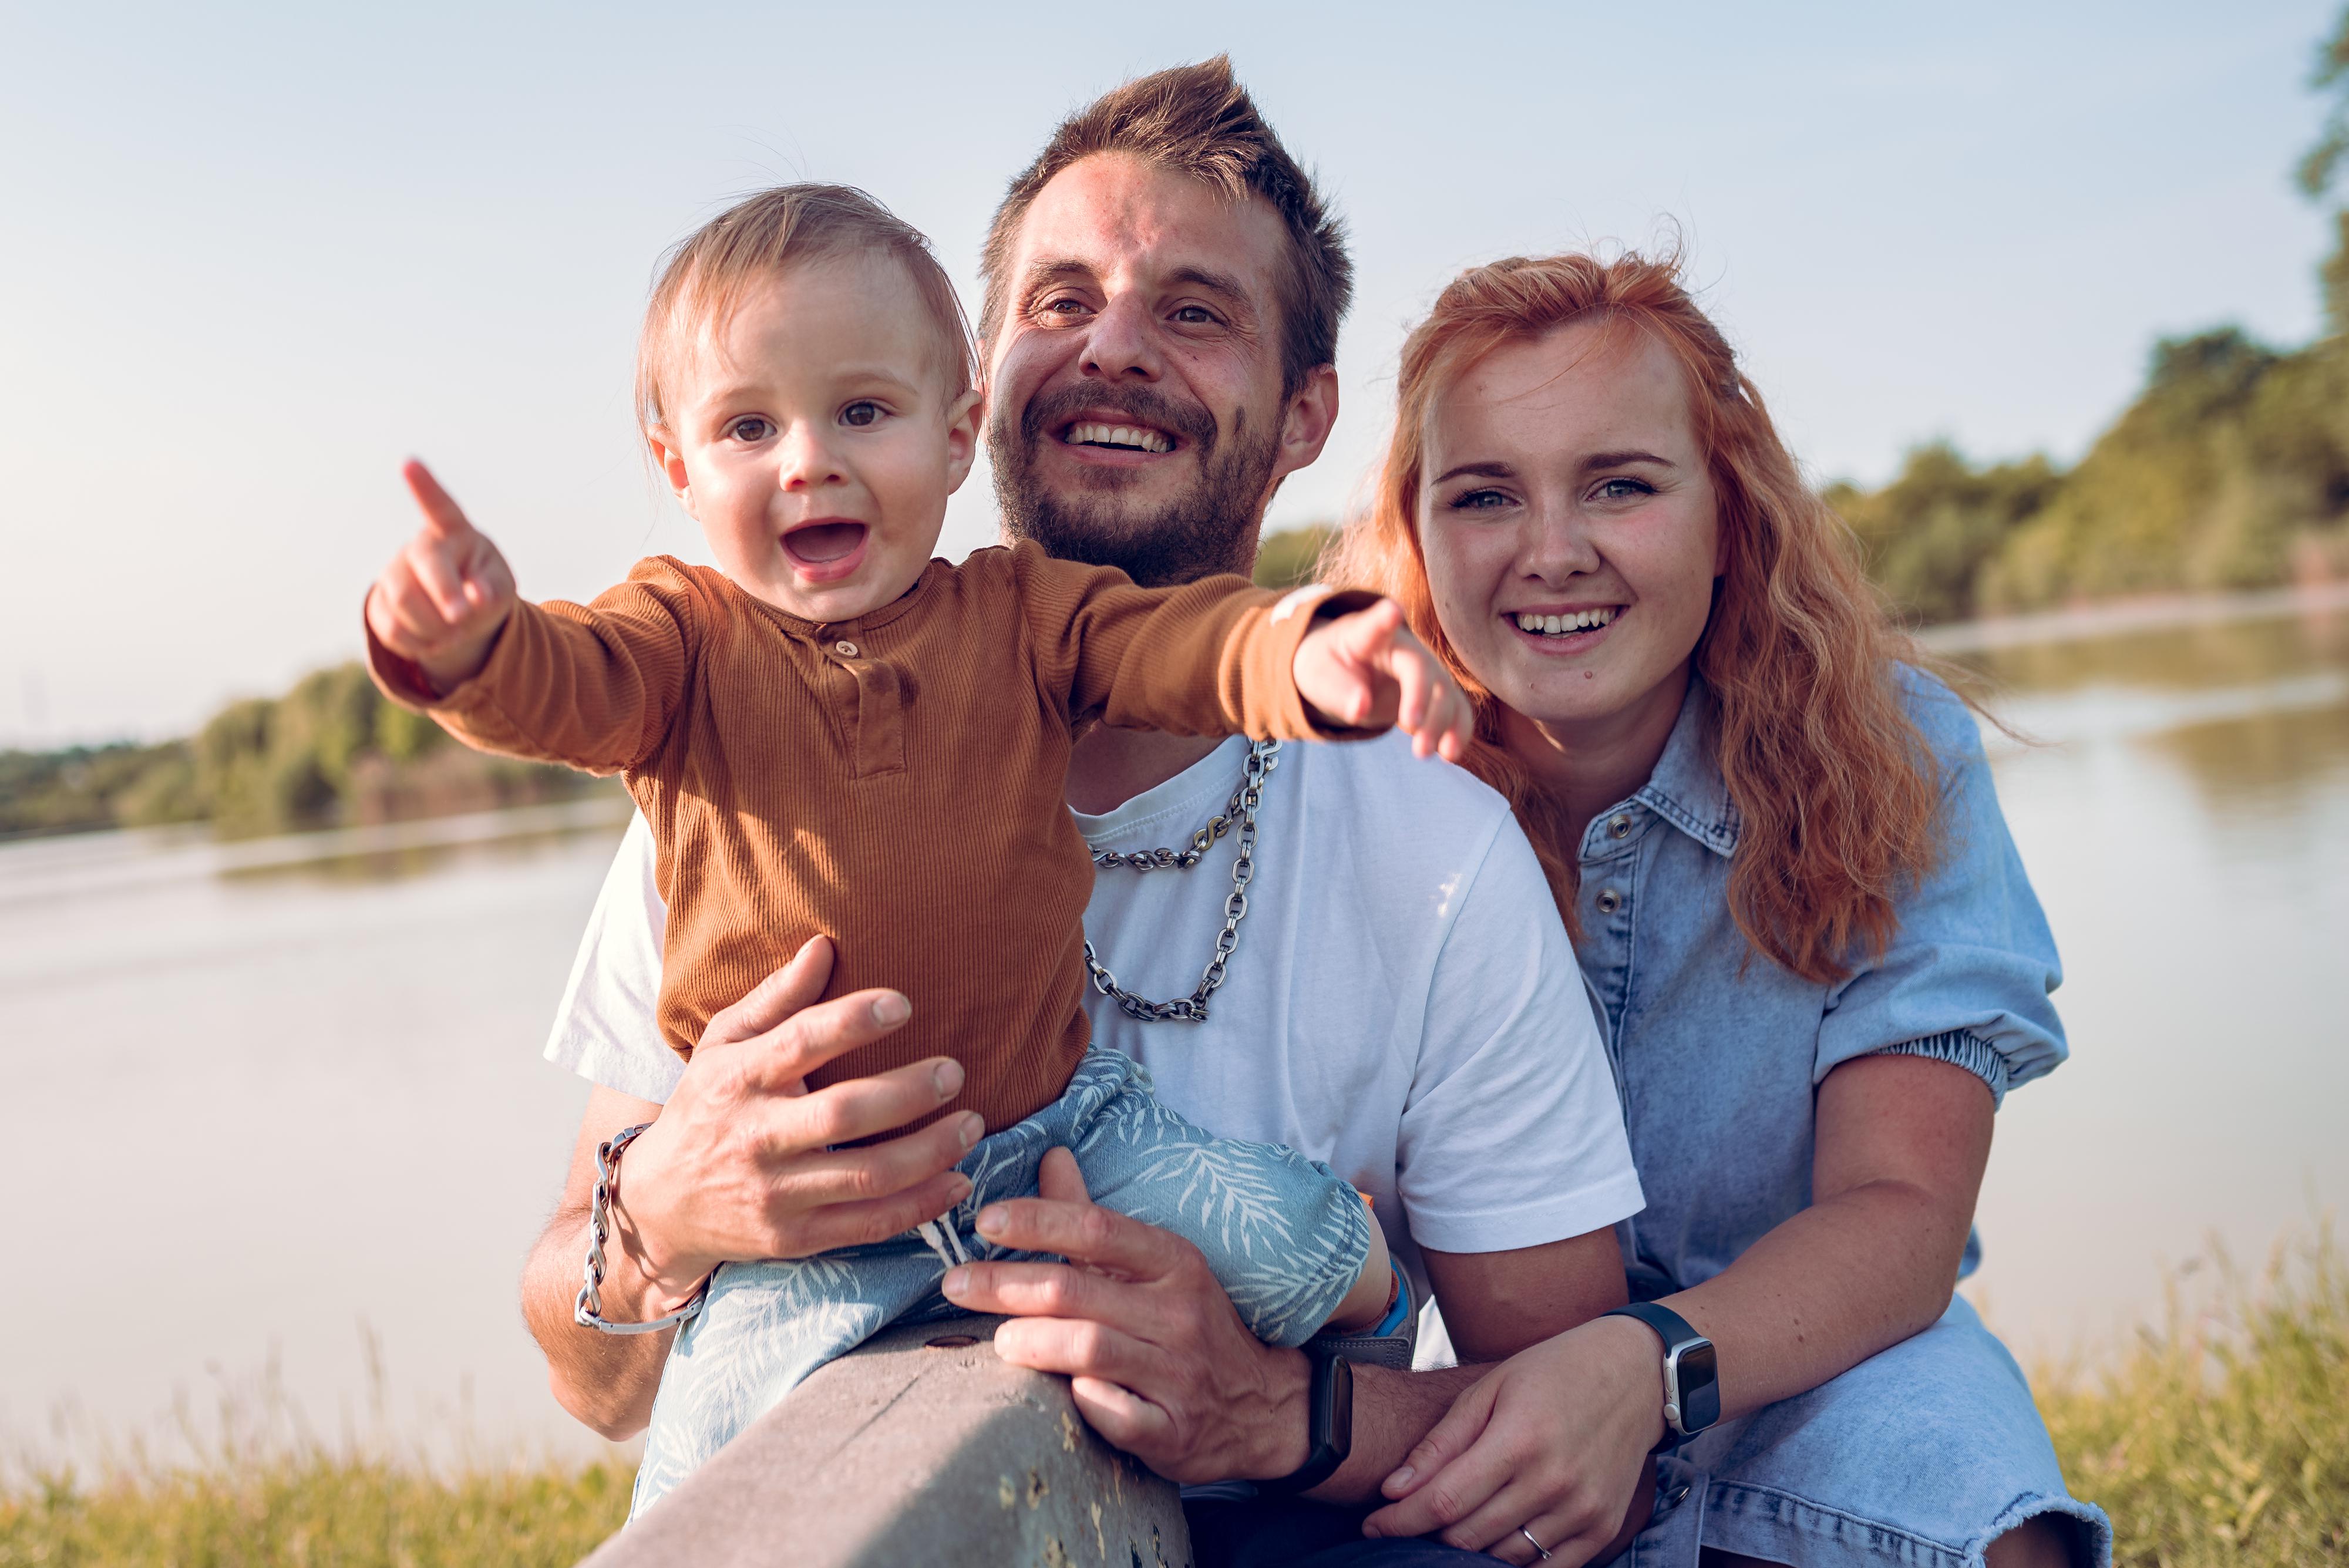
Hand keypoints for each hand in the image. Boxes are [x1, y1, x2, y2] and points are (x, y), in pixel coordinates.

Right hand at [365, 459, 518, 692]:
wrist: (460, 613)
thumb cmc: (485, 588)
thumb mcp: (499, 589)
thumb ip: (492, 591)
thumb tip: (474, 599)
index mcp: (454, 532)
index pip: (440, 506)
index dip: (424, 487)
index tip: (409, 463)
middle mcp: (420, 547)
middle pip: (421, 564)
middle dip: (443, 594)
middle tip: (462, 619)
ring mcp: (395, 572)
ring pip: (402, 599)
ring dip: (433, 626)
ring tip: (456, 634)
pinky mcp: (380, 602)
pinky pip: (390, 627)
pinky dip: (417, 644)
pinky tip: (435, 642)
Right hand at [600, 935, 983, 1313]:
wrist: (659, 1204)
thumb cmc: (706, 1106)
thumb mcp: (722, 1044)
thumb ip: (775, 998)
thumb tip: (824, 946)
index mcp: (738, 1078)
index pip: (799, 1043)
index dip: (853, 1020)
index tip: (903, 1004)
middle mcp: (755, 1137)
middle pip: (843, 1114)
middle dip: (908, 1093)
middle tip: (954, 1072)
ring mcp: (775, 1194)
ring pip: (866, 1176)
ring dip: (930, 1151)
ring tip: (972, 1125)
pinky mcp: (794, 1238)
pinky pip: (868, 1225)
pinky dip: (920, 1206)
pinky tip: (958, 1181)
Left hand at [939, 1148, 1313, 1485]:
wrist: (1261, 1406)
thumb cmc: (1188, 1323)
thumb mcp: (1155, 1265)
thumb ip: (1092, 1217)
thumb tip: (1051, 1155)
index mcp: (1174, 1262)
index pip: (1097, 1229)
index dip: (1037, 1220)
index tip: (984, 1221)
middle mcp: (1179, 1313)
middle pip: (1077, 1290)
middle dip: (1005, 1284)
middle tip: (954, 1285)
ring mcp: (1179, 1374)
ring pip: (1090, 1350)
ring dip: (1033, 1342)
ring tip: (998, 1340)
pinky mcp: (1173, 1431)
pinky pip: (1119, 1415)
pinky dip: (1085, 1402)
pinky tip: (1061, 1393)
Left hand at [1294, 599, 1474, 761]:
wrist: (1344, 667)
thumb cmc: (1328, 666)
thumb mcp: (1318, 676)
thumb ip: (1338, 690)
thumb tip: (1360, 709)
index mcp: (1367, 635)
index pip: (1376, 625)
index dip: (1384, 619)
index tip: (1392, 612)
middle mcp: (1404, 648)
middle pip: (1422, 668)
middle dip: (1421, 701)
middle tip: (1412, 735)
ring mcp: (1424, 669)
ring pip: (1445, 692)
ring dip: (1441, 724)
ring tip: (1423, 754)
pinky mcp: (1434, 692)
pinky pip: (1455, 708)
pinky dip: (1457, 729)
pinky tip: (1450, 754)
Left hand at [1363, 1315, 1661, 1565]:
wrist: (1636, 1373)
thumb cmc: (1556, 1370)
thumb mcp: (1491, 1387)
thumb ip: (1442, 1442)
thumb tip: (1394, 1489)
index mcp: (1518, 1439)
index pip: (1443, 1501)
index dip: (1399, 1521)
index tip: (1372, 1525)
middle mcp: (1552, 1481)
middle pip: (1468, 1536)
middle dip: (1426, 1535)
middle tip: (1406, 1522)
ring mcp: (1582, 1509)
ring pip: (1503, 1557)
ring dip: (1468, 1551)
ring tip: (1447, 1528)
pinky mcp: (1602, 1526)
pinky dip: (1514, 1564)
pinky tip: (1493, 1544)